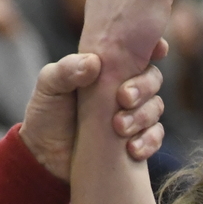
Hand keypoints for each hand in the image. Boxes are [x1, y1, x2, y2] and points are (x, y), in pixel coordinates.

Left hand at [20, 51, 169, 178]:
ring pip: (155, 108)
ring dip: (143, 116)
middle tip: (124, 98)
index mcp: (108, 68)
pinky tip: (131, 148)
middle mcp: (125, 88)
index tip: (157, 50)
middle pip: (153, 79)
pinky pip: (154, 137)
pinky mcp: (135, 140)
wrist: (45, 155)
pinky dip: (149, 141)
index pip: (139, 52)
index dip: (153, 47)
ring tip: (120, 127)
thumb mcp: (49, 86)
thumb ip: (67, 70)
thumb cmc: (47, 113)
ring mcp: (132, 115)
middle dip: (144, 87)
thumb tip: (94, 62)